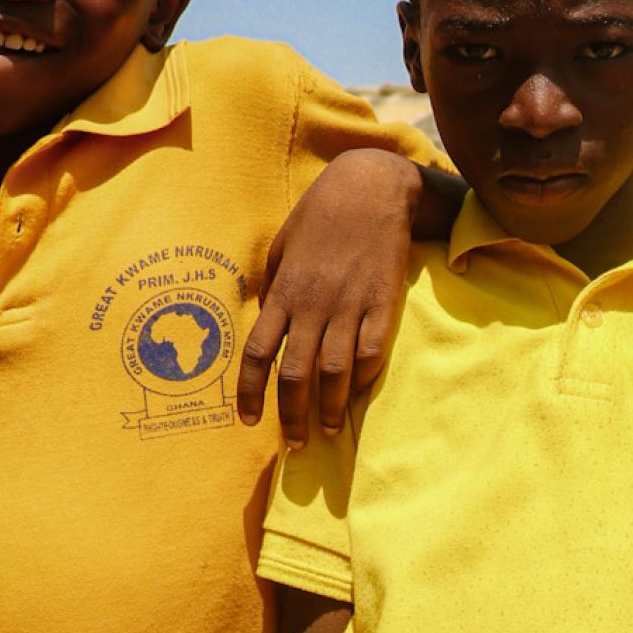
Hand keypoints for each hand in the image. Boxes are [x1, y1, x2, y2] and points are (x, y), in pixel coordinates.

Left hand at [237, 150, 420, 444]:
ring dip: (329, 409)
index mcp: (284, 292)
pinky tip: (357, 393)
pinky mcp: (384, 303)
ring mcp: (351, 305)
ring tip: (326, 431)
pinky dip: (364, 378)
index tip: (248, 421)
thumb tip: (268, 323)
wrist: (371, 188)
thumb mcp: (283, 246)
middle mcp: (314, 304)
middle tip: (295, 444)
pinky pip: (372, 351)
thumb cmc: (321, 214)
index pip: (258, 354)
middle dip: (292, 416)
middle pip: (297, 374)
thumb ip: (274, 288)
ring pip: (336, 372)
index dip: (250, 394)